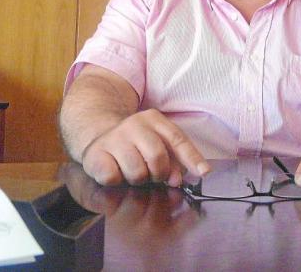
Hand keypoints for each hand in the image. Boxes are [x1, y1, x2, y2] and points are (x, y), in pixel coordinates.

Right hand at [80, 109, 210, 186]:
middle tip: (154, 176)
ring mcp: (114, 138)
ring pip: (136, 172)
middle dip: (160, 173)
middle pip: (157, 156)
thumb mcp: (157, 142)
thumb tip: (177, 179)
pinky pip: (113, 178)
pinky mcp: (96, 154)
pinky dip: (117, 181)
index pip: (177, 139)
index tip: (204, 172)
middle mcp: (133, 125)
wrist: (99, 135)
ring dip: (138, 179)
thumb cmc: (135, 144)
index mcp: (153, 119)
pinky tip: (115, 171)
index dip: (192, 157)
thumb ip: (174, 159)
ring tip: (133, 172)